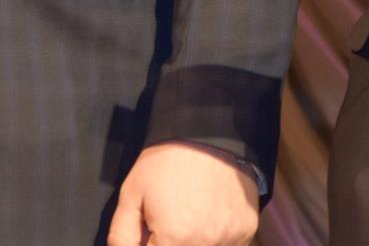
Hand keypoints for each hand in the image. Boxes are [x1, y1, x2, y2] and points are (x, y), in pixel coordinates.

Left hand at [106, 140, 258, 245]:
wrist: (209, 133)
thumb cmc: (167, 161)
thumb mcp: (132, 194)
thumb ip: (122, 236)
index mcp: (173, 240)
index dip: (150, 243)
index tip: (151, 233)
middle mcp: (204, 244)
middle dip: (171, 241)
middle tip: (170, 219)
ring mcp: (229, 238)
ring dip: (194, 240)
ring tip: (190, 214)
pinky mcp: (246, 230)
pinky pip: (228, 244)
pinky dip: (216, 236)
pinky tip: (209, 215)